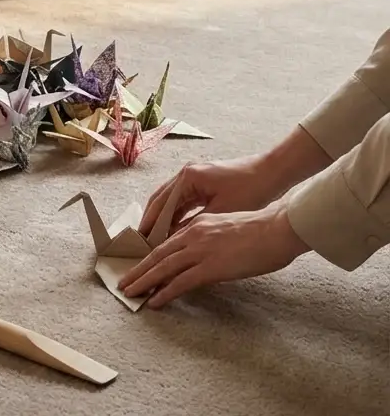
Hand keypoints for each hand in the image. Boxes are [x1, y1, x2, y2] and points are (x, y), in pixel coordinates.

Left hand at [118, 203, 309, 308]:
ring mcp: (200, 251)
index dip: (149, 257)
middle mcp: (193, 235)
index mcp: (198, 225)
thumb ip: (210, 240)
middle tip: (124, 283)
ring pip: (164, 268)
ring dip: (144, 282)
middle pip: (158, 255)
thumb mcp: (226, 230)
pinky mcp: (210, 267)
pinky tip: (155, 301)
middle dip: (139, 270)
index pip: (166, 243)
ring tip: (130, 293)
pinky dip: (165, 292)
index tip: (138, 267)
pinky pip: (181, 282)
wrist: (276, 229)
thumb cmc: (261, 231)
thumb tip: (202, 257)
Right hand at [138, 156, 279, 237]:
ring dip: (165, 219)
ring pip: (172, 201)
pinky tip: (176, 231)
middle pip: (162, 200)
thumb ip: (194, 224)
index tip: (141, 241)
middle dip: (153, 222)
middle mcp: (186, 174)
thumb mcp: (221, 211)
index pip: (160, 203)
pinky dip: (178, 216)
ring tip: (157, 240)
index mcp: (187, 177)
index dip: (150, 223)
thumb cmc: (250, 189)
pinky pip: (185, 201)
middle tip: (143, 243)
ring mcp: (195, 177)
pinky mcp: (205, 183)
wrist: (274, 173)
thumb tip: (174, 241)